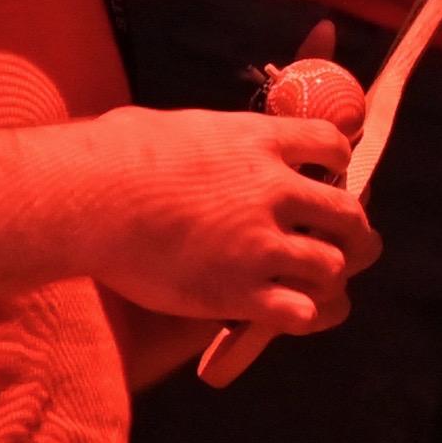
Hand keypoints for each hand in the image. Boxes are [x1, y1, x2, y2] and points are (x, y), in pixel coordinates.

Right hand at [80, 104, 379, 337]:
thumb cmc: (113, 154)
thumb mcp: (175, 125)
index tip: (325, 179)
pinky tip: (284, 314)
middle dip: (352, 233)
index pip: (333, 145)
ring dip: (327, 279)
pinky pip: (303, 313)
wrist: (89, 197)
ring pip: (333, 267)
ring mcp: (260, 243)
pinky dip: (302, 317)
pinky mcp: (239, 291)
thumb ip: (209, 135)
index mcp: (259, 142)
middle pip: (349, 213)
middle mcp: (273, 190)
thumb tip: (195, 137)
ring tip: (311, 288)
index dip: (337, 166)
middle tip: (340, 246)